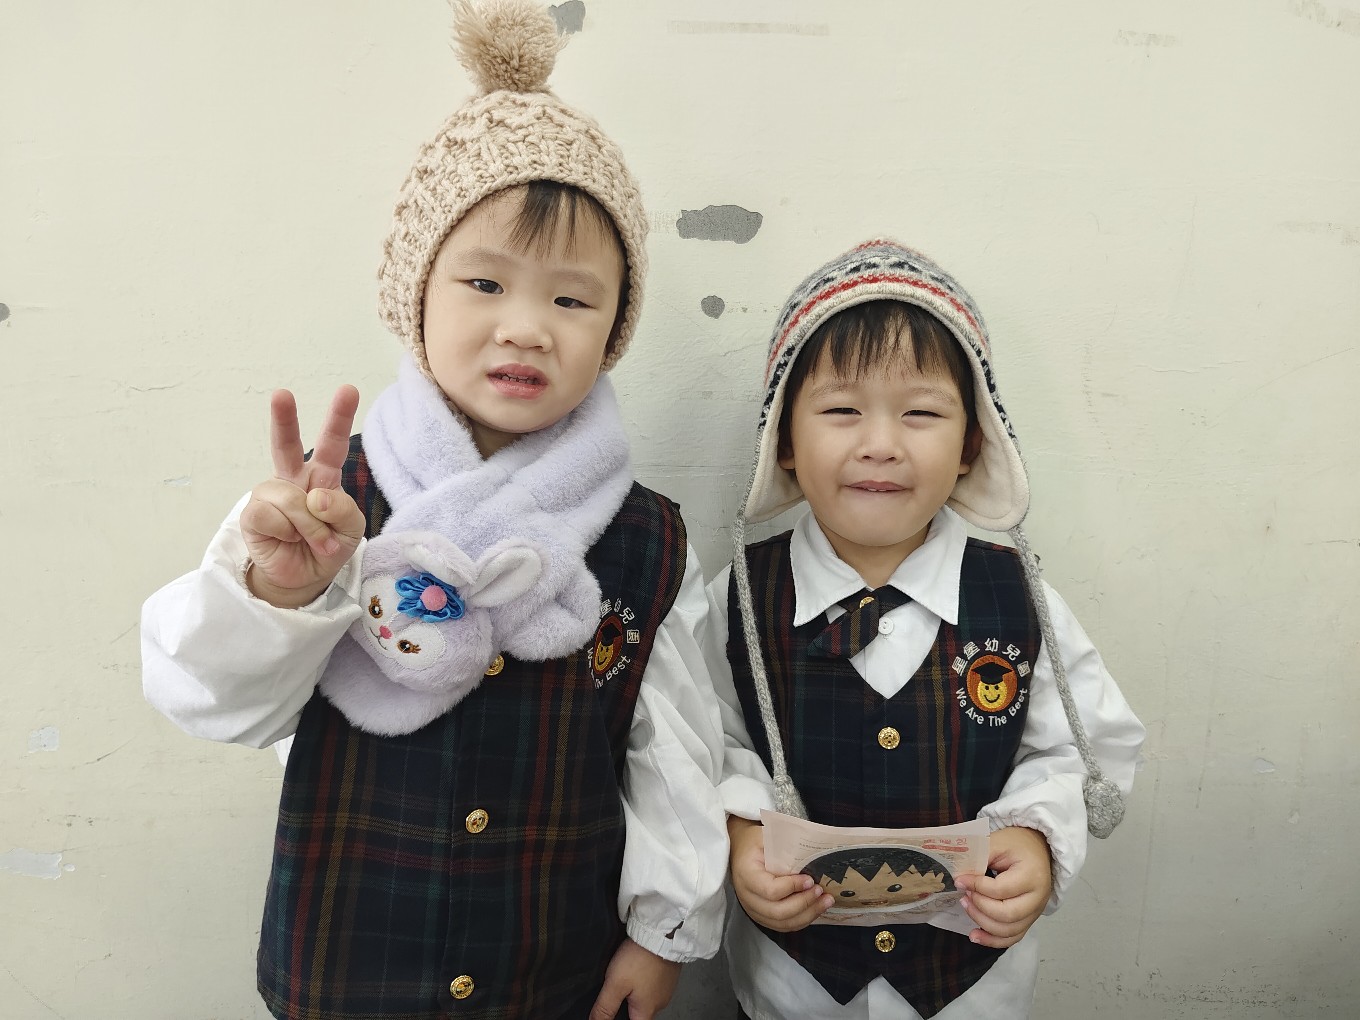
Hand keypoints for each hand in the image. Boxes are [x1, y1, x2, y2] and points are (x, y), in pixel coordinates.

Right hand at [240, 386, 365, 607]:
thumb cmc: (329, 545)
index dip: (339, 417)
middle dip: (284, 418)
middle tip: (281, 394)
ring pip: (291, 499)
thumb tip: (314, 497)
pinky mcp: (253, 514)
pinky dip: (287, 532)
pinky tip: (287, 539)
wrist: (304, 578)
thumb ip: (342, 509)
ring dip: (309, 527)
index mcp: (322, 476)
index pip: (332, 443)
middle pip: (286, 444)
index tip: (349, 389)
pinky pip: (271, 516)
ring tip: (313, 541)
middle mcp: (293, 478)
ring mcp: (271, 494)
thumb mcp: (351, 529)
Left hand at [588, 938, 680, 1019]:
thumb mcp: (615, 984)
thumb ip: (604, 1007)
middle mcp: (659, 1004)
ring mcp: (666, 989)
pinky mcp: (669, 975)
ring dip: (636, 991)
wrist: (661, 934)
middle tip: (617, 989)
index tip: (613, 1010)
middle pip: (639, 1013)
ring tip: (626, 975)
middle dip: (626, 1005)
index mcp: (646, 1011)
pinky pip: (654, 984)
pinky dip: (644, 980)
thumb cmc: (640, 958)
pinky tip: (637, 968)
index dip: (619, 1018)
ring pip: (647, 998)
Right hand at [727, 816, 831, 932]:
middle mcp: (747, 896)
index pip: (770, 890)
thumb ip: (786, 846)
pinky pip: (783, 926)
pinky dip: (802, 920)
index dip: (793, 887)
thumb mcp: (767, 836)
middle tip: (821, 891)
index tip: (810, 879)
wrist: (739, 850)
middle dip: (804, 903)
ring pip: (782, 923)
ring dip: (808, 915)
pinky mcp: (761, 916)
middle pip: (778, 912)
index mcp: (746, 874)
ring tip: (825, 902)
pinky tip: (815, 909)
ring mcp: (753, 909)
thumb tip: (813, 855)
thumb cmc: (755, 842)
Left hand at [954, 826, 1052, 948]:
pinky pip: (1012, 938)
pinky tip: (975, 935)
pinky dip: (992, 940)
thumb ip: (980, 857)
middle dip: (979, 907)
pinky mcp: (1029, 920)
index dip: (977, 887)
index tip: (959, 880)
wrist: (1038, 850)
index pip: (1001, 889)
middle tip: (964, 895)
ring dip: (982, 922)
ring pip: (1008, 930)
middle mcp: (1038, 898)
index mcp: (1032, 875)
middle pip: (1006, 914)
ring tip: (966, 906)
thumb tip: (960, 878)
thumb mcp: (998, 841)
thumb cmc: (1017, 845)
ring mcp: (1035, 912)